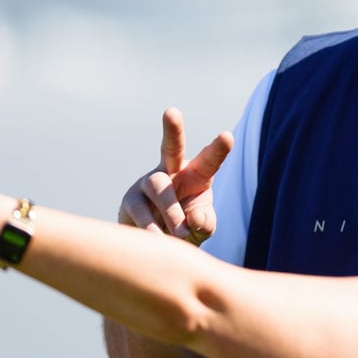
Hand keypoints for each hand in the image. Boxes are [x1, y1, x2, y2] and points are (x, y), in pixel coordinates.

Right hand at [118, 107, 232, 245]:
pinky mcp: (130, 201)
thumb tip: (194, 219)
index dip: (217, 150)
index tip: (228, 136)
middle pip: (171, 147)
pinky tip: (161, 240)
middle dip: (172, 129)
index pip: (208, 161)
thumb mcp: (203, 229)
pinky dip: (154, 229)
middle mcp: (170, 173)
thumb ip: (205, 223)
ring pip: (160, 189)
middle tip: (172, 111)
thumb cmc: (186, 229)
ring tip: (181, 235)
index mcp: (195, 175)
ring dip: (172, 212)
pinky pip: (141, 212)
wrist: (157, 246)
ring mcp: (146, 184)